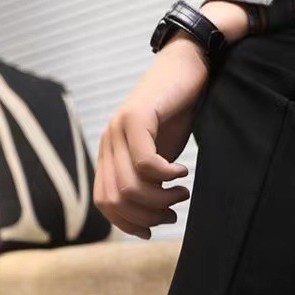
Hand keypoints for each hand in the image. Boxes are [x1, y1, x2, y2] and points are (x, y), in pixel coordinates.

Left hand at [95, 2, 248, 239]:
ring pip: (130, 185)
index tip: (153, 228)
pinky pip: (145, 163)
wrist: (190, 66)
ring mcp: (119, 128)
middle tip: (172, 212)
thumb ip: (148, 182)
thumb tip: (149, 218)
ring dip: (160, 199)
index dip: (127, 223)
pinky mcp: (137, 117)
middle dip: (147, 215)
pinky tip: (183, 171)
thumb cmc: (177, 113)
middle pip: (117, 199)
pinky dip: (167, 175)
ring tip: (181, 192)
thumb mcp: (160, 155)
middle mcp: (108, 142)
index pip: (105, 202)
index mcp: (109, 154)